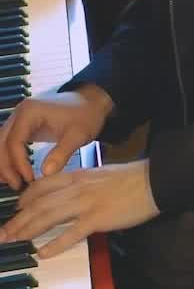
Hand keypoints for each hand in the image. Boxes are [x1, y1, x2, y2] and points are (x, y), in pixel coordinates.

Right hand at [0, 86, 114, 189]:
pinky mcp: (23, 125)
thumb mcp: (77, 136)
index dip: (19, 163)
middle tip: (17, 185)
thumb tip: (46, 173)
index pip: (14, 141)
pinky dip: (10, 157)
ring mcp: (20, 118)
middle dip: (6, 166)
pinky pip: (10, 142)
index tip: (29, 179)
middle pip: (2, 142)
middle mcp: (20, 113)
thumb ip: (61, 153)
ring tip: (14, 182)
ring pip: (2, 143)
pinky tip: (14, 173)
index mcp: (30, 112)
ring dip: (5, 163)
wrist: (91, 103)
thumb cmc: (85, 115)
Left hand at [0, 158, 158, 259]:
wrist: (153, 181)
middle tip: (4, 233)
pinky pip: (72, 233)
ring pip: (48, 216)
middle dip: (17, 219)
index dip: (24, 199)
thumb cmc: (130, 179)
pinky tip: (43, 253)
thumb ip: (81, 184)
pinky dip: (55, 244)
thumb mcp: (99, 176)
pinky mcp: (98, 219)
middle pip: (39, 203)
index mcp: (77, 176)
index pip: (42, 186)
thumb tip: (69, 195)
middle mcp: (76, 188)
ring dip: (27, 229)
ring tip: (14, 240)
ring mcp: (86, 203)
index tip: (15, 210)